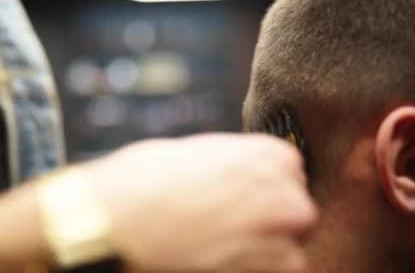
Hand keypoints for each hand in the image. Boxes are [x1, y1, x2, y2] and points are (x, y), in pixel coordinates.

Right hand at [82, 133, 316, 272]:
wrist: (116, 218)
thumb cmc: (142, 178)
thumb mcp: (191, 153)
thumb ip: (228, 163)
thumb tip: (234, 175)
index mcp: (263, 153)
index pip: (290, 169)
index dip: (268, 183)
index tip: (248, 194)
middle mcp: (278, 189)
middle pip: (297, 206)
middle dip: (274, 214)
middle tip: (238, 222)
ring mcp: (272, 230)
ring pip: (293, 239)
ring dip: (270, 242)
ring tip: (227, 242)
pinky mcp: (261, 266)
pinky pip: (283, 267)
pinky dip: (261, 265)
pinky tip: (226, 257)